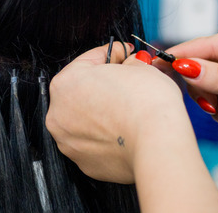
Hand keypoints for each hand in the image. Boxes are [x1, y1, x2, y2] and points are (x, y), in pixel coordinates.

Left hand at [47, 43, 217, 210]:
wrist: (158, 145)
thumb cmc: (147, 105)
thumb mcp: (140, 66)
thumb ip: (128, 62)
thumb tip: (130, 64)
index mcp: (66, 83)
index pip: (89, 59)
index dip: (113, 53)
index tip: (125, 54)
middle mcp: (59, 113)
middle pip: (83, 91)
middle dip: (105, 85)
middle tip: (129, 81)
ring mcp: (69, 141)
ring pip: (86, 120)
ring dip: (103, 112)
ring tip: (128, 109)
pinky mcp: (84, 163)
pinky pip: (94, 143)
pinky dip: (107, 136)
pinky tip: (125, 130)